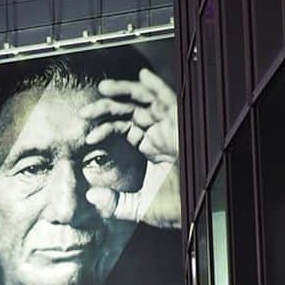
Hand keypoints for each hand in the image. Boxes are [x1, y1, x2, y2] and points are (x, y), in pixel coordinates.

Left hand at [79, 68, 181, 228]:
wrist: (199, 209)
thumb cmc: (176, 208)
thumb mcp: (139, 207)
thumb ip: (115, 203)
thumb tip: (92, 196)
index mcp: (151, 148)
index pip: (124, 127)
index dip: (105, 128)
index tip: (88, 137)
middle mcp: (159, 133)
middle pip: (129, 110)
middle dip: (106, 108)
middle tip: (85, 112)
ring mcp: (170, 126)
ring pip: (144, 100)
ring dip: (123, 92)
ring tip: (103, 90)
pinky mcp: (181, 123)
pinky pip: (168, 98)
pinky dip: (156, 85)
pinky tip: (143, 75)